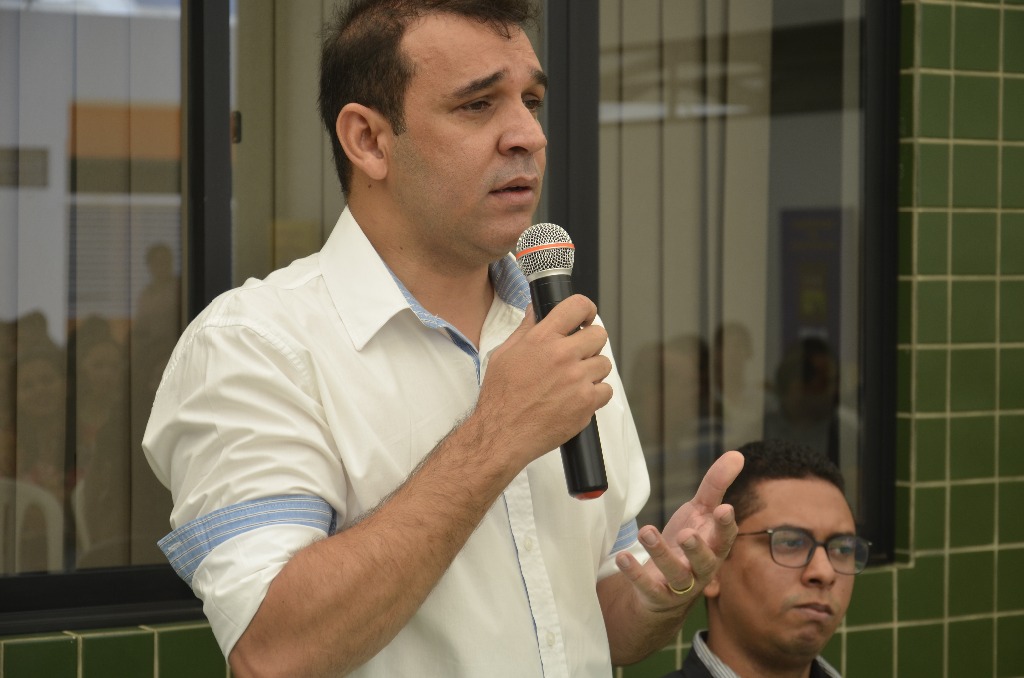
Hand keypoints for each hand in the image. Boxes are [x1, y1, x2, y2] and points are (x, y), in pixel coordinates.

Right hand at [475, 294, 612, 463]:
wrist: (503, 434)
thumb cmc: (500, 397)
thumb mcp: (503, 355)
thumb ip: (525, 330)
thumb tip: (535, 310)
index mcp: (542, 339)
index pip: (577, 306)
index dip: (587, 310)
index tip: (586, 318)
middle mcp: (562, 355)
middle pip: (598, 335)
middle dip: (590, 344)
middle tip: (578, 356)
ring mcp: (577, 379)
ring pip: (604, 364)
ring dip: (593, 371)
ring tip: (573, 382)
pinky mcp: (586, 402)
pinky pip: (606, 390)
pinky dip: (596, 395)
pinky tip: (577, 398)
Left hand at [615, 450, 743, 610]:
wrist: (664, 589)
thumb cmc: (687, 545)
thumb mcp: (700, 513)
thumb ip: (716, 486)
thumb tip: (738, 455)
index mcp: (714, 547)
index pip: (725, 538)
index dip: (726, 525)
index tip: (724, 509)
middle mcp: (701, 569)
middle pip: (704, 562)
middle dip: (696, 549)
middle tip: (687, 534)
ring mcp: (679, 585)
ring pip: (674, 574)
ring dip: (660, 554)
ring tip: (646, 531)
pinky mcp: (657, 595)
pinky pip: (647, 587)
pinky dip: (635, 573)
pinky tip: (623, 557)